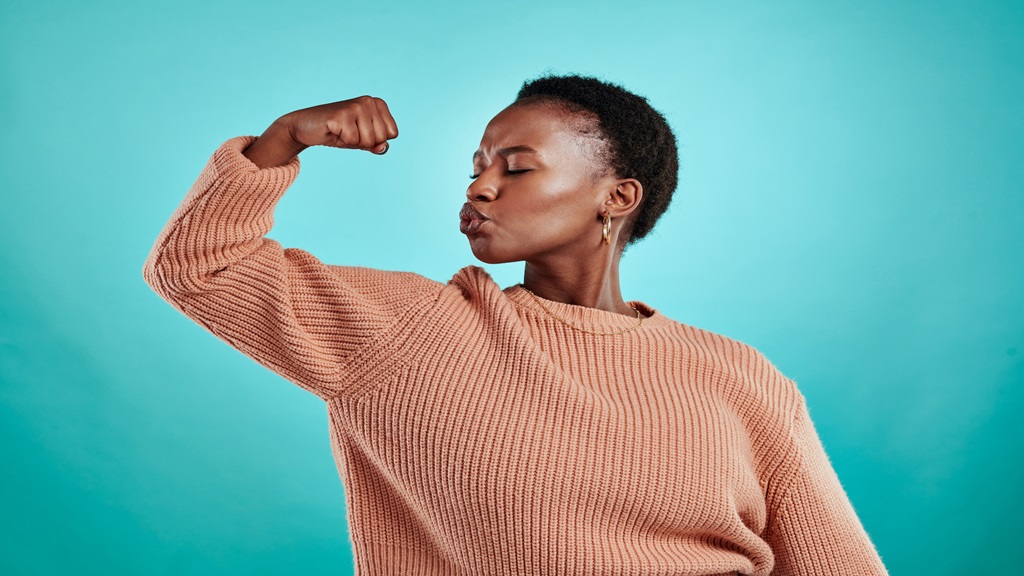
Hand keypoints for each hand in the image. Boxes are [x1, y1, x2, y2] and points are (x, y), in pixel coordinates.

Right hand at [282, 95, 398, 154]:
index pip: (393, 133)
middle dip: (365, 142)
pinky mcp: (342, 114)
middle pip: (382, 138)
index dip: (376, 140)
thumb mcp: (361, 140)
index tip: (360, 132)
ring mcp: (355, 106)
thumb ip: (376, 144)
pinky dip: (343, 141)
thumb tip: (383, 147)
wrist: (306, 127)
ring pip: (369, 140)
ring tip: (342, 131)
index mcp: (377, 104)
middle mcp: (368, 101)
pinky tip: (334, 131)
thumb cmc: (338, 133)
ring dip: (353, 142)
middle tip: (349, 132)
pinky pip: (353, 141)